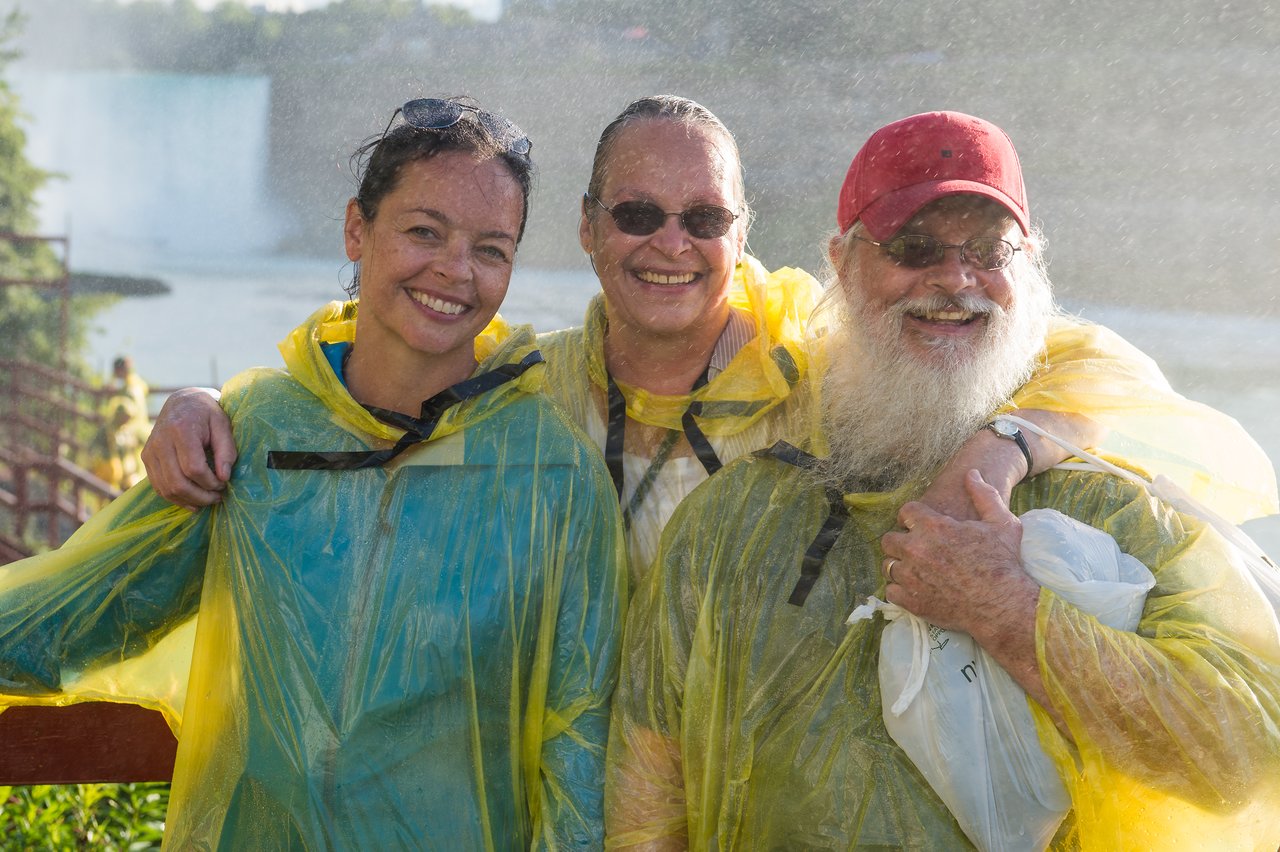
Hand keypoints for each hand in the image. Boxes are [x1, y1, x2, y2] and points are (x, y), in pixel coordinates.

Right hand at [140, 387, 235, 510]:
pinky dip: (176, 498)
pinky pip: (158, 486)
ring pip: (166, 488)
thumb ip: (226, 450)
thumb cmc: (207, 413)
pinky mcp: (146, 459)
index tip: (224, 483)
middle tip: (218, 497)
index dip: (210, 482)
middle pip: (178, 482)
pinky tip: (192, 500)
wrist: (182, 402)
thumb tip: (224, 477)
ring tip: (208, 500)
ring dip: (189, 500)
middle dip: (200, 496)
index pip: (193, 468)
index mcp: (181, 429)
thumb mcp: (223, 424)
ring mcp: (150, 451)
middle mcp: (160, 442)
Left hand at [881, 470, 1037, 640]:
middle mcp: (916, 549)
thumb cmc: (1004, 563)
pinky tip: (914, 588)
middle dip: (900, 541)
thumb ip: (984, 495)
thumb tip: (972, 474)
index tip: (919, 525)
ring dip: (899, 565)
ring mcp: (911, 576)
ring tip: (913, 569)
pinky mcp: (911, 601)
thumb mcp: (1002, 523)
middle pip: (889, 539)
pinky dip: (900, 590)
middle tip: (914, 548)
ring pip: (888, 565)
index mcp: (934, 527)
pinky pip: (890, 590)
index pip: (905, 512)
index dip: (912, 517)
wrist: (1003, 605)